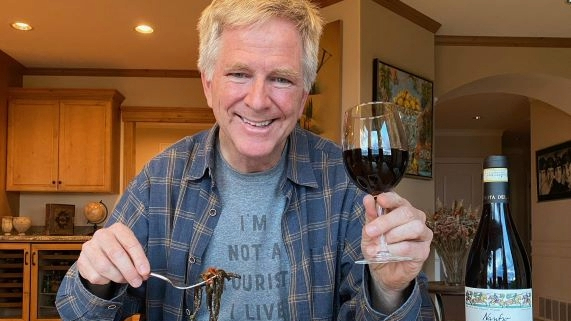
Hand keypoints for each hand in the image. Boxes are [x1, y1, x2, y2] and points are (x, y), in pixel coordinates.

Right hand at [77, 222, 149, 287]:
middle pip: (116, 254)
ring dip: (118, 277)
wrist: (100, 252)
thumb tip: (144, 274)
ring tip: (125, 280)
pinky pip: (95, 276)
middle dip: (129, 271)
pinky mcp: (81, 261)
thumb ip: (138, 260)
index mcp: (118, 229)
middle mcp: (102, 235)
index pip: (130, 243)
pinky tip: (109, 277)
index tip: (145, 272)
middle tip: (137, 282)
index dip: (139, 259)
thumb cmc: (121, 250)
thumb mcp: (131, 250)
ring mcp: (89, 247)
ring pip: (104, 267)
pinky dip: (105, 281)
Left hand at [361, 192, 431, 307]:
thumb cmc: (379, 247)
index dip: (390, 199)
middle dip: (386, 221)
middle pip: (407, 212)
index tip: (380, 200)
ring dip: (394, 235)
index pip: (399, 199)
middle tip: (371, 231)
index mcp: (401, 210)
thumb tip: (368, 199)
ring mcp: (422, 235)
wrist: (383, 271)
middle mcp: (415, 219)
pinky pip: (412, 247)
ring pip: (415, 227)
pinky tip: (387, 253)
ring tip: (381, 244)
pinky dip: (396, 250)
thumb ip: (370, 216)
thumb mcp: (369, 232)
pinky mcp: (424, 251)